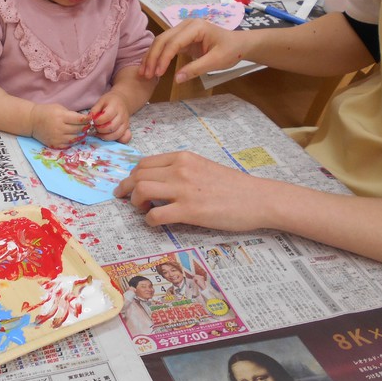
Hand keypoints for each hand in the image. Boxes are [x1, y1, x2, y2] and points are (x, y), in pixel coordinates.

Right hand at [30, 103, 89, 148]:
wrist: (32, 121)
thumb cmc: (47, 112)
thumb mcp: (59, 108)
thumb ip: (71, 114)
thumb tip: (84, 119)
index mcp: (61, 116)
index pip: (79, 120)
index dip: (87, 119)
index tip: (90, 118)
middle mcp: (59, 128)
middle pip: (79, 130)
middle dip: (86, 127)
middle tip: (88, 125)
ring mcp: (57, 137)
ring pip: (76, 138)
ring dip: (81, 135)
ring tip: (82, 132)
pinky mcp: (54, 144)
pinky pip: (68, 145)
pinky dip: (73, 141)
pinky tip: (74, 137)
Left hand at [89, 91, 131, 142]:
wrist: (122, 101)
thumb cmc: (109, 102)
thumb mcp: (101, 101)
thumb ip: (95, 110)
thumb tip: (89, 119)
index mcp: (115, 106)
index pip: (107, 116)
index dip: (98, 121)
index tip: (93, 121)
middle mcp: (122, 116)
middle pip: (111, 127)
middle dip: (100, 130)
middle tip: (95, 127)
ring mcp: (126, 123)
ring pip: (117, 134)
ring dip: (105, 136)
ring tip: (99, 133)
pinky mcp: (127, 129)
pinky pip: (125, 138)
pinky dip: (117, 140)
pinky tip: (109, 136)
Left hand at [113, 151, 273, 230]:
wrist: (258, 198)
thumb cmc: (234, 185)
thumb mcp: (203, 167)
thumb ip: (181, 170)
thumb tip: (160, 180)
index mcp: (183, 158)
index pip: (145, 163)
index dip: (132, 175)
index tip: (130, 184)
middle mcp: (179, 169)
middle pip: (138, 175)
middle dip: (126, 188)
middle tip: (123, 198)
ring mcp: (183, 190)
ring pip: (141, 190)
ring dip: (135, 202)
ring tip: (142, 210)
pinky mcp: (189, 211)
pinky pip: (155, 214)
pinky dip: (149, 220)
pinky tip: (155, 222)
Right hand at [139, 19, 246, 82]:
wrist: (239, 45)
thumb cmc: (231, 51)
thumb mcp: (216, 61)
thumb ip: (196, 69)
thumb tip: (177, 79)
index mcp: (196, 27)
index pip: (174, 42)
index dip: (163, 58)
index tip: (157, 74)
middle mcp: (186, 25)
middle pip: (162, 39)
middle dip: (152, 57)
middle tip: (145, 75)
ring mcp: (183, 30)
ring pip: (161, 42)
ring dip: (151, 57)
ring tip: (144, 73)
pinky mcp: (182, 38)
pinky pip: (166, 46)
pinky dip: (157, 56)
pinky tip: (151, 67)